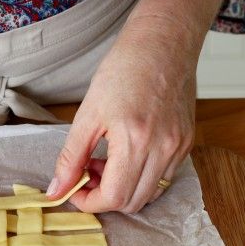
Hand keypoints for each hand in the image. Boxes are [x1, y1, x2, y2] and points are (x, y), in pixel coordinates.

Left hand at [47, 19, 195, 212]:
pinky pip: (163, 176)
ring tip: (104, 161)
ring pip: (150, 193)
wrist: (163, 43)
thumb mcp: (87, 114)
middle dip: (104, 197)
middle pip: (133, 202)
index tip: (74, 191)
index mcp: (135, 140)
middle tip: (86, 173)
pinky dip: (141, 176)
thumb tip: (57, 189)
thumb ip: (71, 156)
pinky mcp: (187, 142)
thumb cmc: (123, 69)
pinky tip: (126, 154)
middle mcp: (164, 148)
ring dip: (123, 188)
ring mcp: (180, 147)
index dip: (90, 203)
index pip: (114, 197)